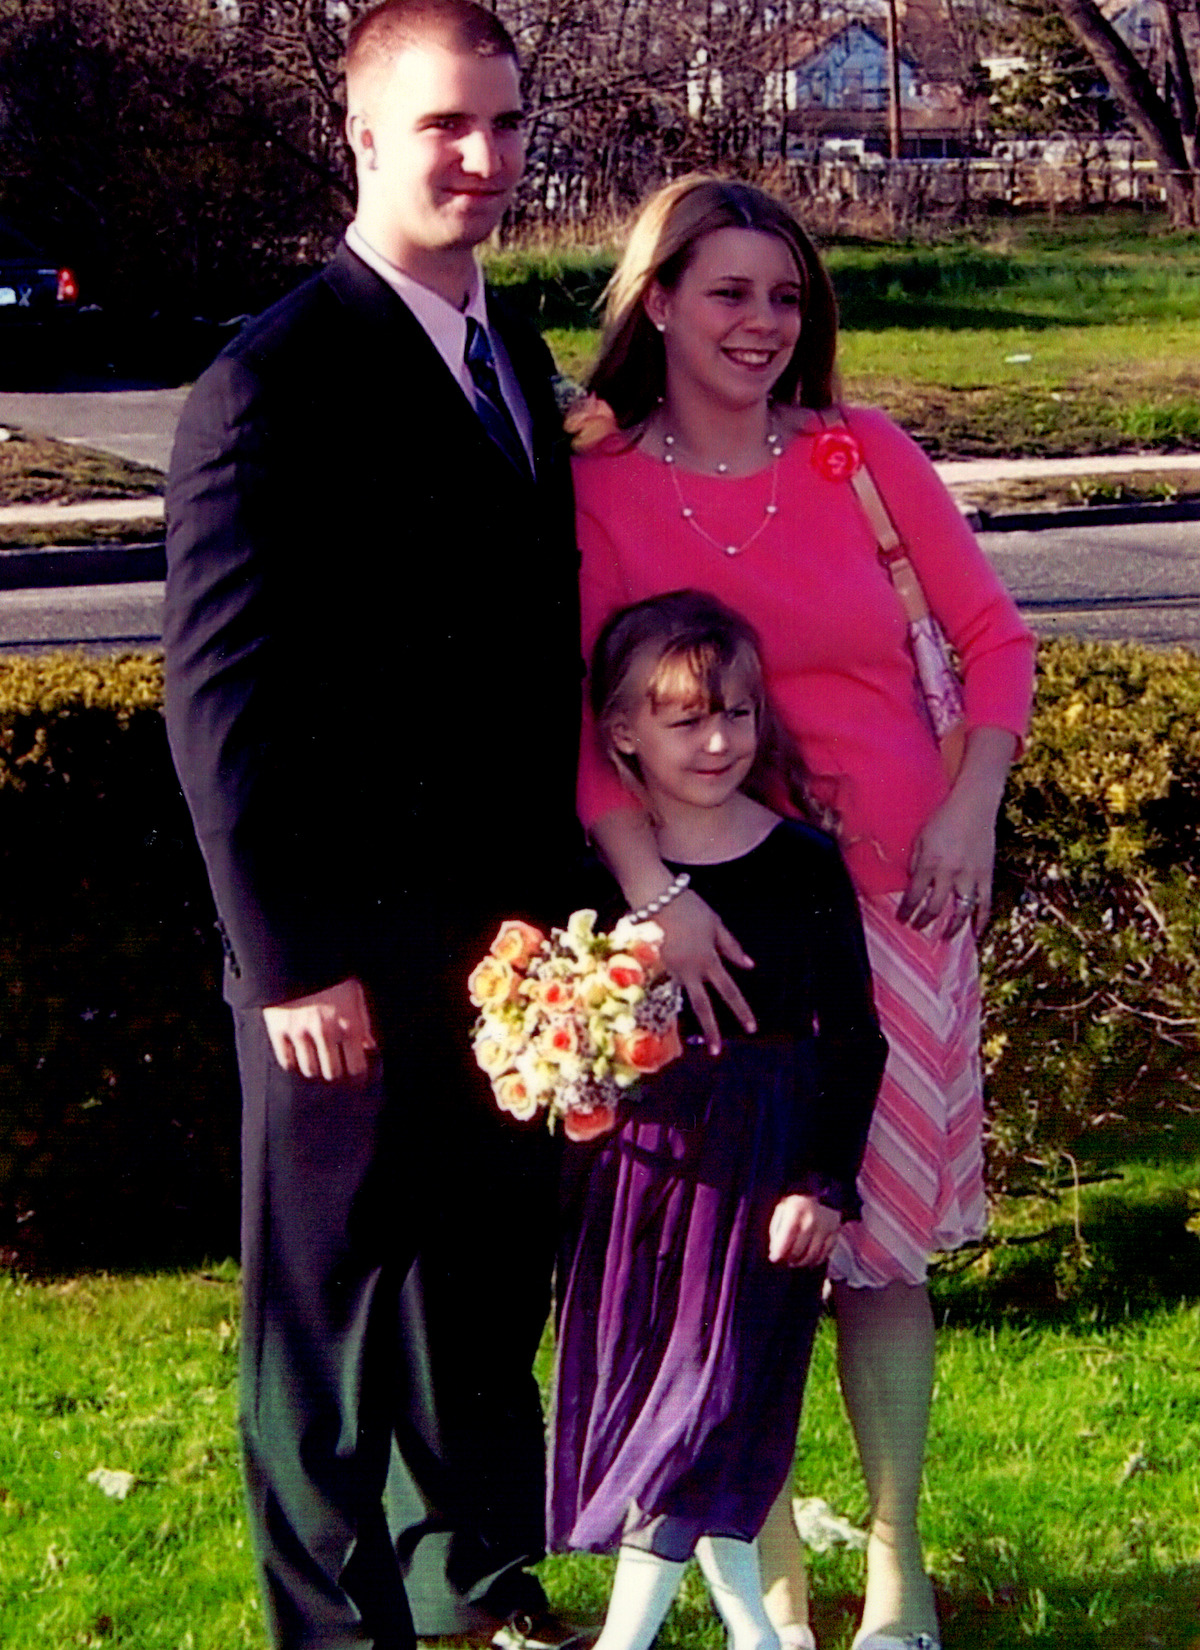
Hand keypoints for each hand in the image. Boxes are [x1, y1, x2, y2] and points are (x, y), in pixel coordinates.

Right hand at [262, 977, 376, 1080]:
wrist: (296, 955)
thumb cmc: (331, 974)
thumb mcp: (355, 992)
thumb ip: (364, 1022)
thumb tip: (369, 1047)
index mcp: (348, 1023)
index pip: (356, 1067)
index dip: (357, 1075)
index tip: (356, 1077)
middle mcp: (326, 1031)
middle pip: (332, 1072)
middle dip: (336, 1072)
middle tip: (336, 1068)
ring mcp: (301, 1032)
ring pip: (310, 1070)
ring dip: (315, 1069)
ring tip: (317, 1061)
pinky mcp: (279, 1030)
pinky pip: (287, 1061)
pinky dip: (294, 1062)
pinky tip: (299, 1055)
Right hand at [654, 890, 754, 1055]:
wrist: (655, 897)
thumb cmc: (689, 907)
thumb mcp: (716, 924)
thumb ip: (731, 946)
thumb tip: (749, 965)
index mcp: (708, 960)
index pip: (729, 991)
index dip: (741, 1010)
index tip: (751, 1028)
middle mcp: (690, 970)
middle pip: (702, 1006)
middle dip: (711, 1030)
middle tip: (717, 1052)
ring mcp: (669, 970)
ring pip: (684, 996)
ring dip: (692, 1010)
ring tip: (699, 1030)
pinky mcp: (654, 965)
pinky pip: (669, 981)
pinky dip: (674, 984)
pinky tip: (673, 982)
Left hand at [769, 1194, 840, 1266]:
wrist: (822, 1194)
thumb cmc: (796, 1206)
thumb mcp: (782, 1210)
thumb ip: (776, 1231)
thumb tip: (775, 1252)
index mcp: (795, 1211)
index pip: (785, 1240)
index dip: (778, 1253)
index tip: (774, 1258)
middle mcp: (811, 1219)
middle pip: (798, 1250)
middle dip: (788, 1259)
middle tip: (784, 1260)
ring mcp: (825, 1227)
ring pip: (812, 1255)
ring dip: (801, 1262)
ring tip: (794, 1261)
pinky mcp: (835, 1233)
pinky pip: (824, 1254)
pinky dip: (815, 1261)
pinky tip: (808, 1260)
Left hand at [897, 790, 996, 938]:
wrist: (974, 805)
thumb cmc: (944, 819)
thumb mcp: (921, 838)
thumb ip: (916, 862)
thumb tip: (912, 885)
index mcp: (930, 862)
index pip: (914, 895)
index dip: (906, 911)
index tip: (901, 919)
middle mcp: (949, 872)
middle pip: (935, 907)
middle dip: (923, 921)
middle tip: (917, 928)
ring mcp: (970, 875)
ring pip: (961, 911)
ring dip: (951, 928)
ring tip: (944, 938)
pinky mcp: (987, 875)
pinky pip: (985, 903)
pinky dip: (981, 921)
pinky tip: (976, 934)